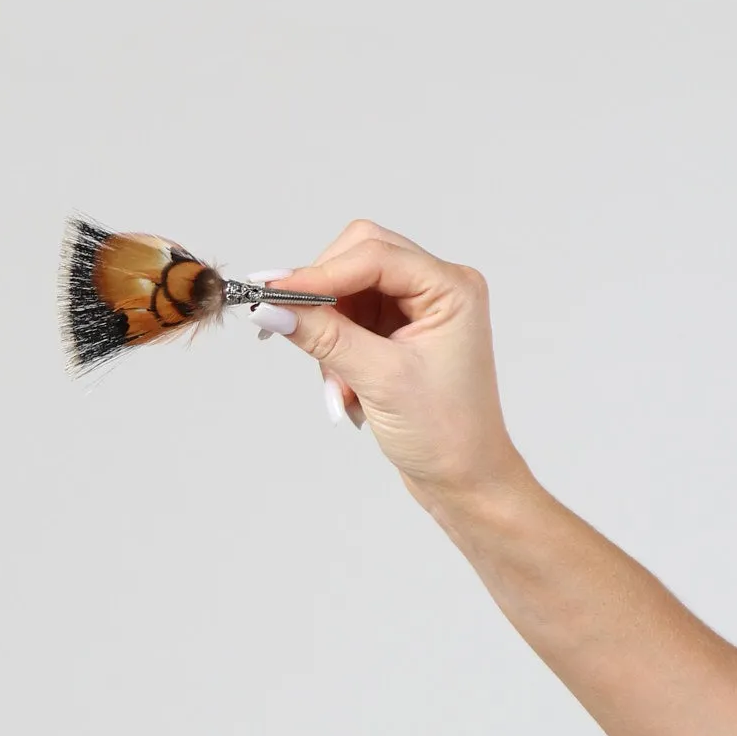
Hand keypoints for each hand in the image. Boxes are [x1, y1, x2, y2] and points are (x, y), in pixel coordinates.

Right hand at [251, 219, 530, 509]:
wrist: (465, 480)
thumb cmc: (445, 434)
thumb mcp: (379, 380)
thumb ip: (324, 337)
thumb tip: (271, 308)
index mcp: (451, 288)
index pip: (373, 255)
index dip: (319, 272)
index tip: (273, 294)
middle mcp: (438, 287)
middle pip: (358, 258)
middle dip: (325, 298)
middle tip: (295, 328)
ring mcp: (418, 308)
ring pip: (347, 290)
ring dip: (328, 331)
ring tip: (340, 387)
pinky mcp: (399, 331)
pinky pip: (348, 318)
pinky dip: (335, 350)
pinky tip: (346, 390)